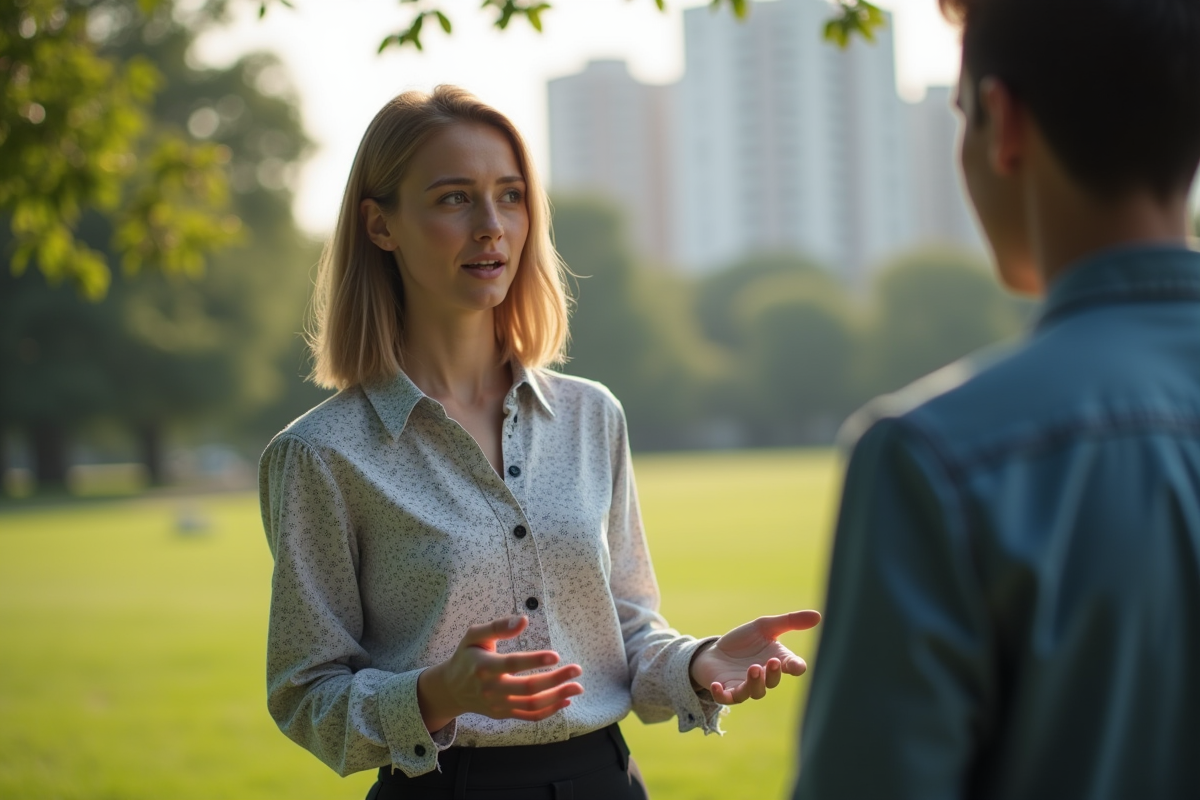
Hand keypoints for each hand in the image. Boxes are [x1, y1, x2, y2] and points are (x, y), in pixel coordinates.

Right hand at [416, 615, 583, 730]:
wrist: (451, 689)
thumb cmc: (466, 656)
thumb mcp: (474, 636)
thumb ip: (498, 627)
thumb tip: (524, 620)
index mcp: (484, 667)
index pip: (512, 664)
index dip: (534, 661)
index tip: (556, 656)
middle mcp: (491, 689)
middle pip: (528, 688)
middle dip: (556, 680)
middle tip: (577, 670)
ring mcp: (498, 705)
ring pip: (532, 705)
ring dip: (558, 697)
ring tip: (577, 687)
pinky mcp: (503, 714)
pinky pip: (529, 716)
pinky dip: (549, 711)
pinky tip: (565, 701)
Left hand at [689, 610, 821, 704]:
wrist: (716, 651)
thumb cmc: (744, 641)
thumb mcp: (765, 626)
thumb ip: (790, 621)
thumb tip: (818, 616)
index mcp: (777, 661)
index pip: (793, 667)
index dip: (796, 667)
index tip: (797, 666)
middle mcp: (764, 678)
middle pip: (773, 682)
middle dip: (773, 674)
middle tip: (772, 662)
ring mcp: (745, 686)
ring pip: (754, 692)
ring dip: (755, 683)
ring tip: (753, 669)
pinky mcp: (726, 691)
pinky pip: (726, 698)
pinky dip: (722, 694)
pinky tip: (718, 686)